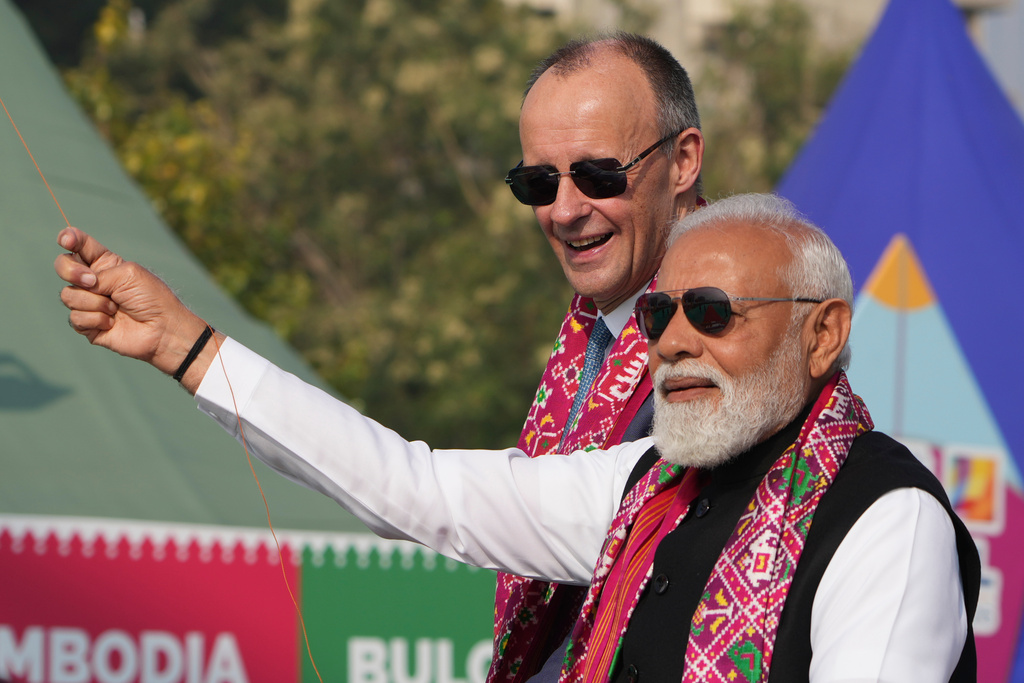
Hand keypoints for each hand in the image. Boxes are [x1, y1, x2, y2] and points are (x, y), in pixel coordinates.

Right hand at [55, 227, 217, 390]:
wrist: (162, 329)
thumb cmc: (151, 298)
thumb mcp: (127, 275)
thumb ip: (98, 275)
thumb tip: (79, 287)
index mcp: (105, 264)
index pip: (79, 246)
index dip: (69, 238)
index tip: (65, 239)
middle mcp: (93, 282)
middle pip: (62, 266)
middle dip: (71, 272)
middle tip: (91, 281)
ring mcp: (88, 303)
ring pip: (68, 296)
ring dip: (95, 303)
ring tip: (116, 309)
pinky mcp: (87, 325)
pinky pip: (75, 318)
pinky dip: (96, 320)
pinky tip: (112, 323)